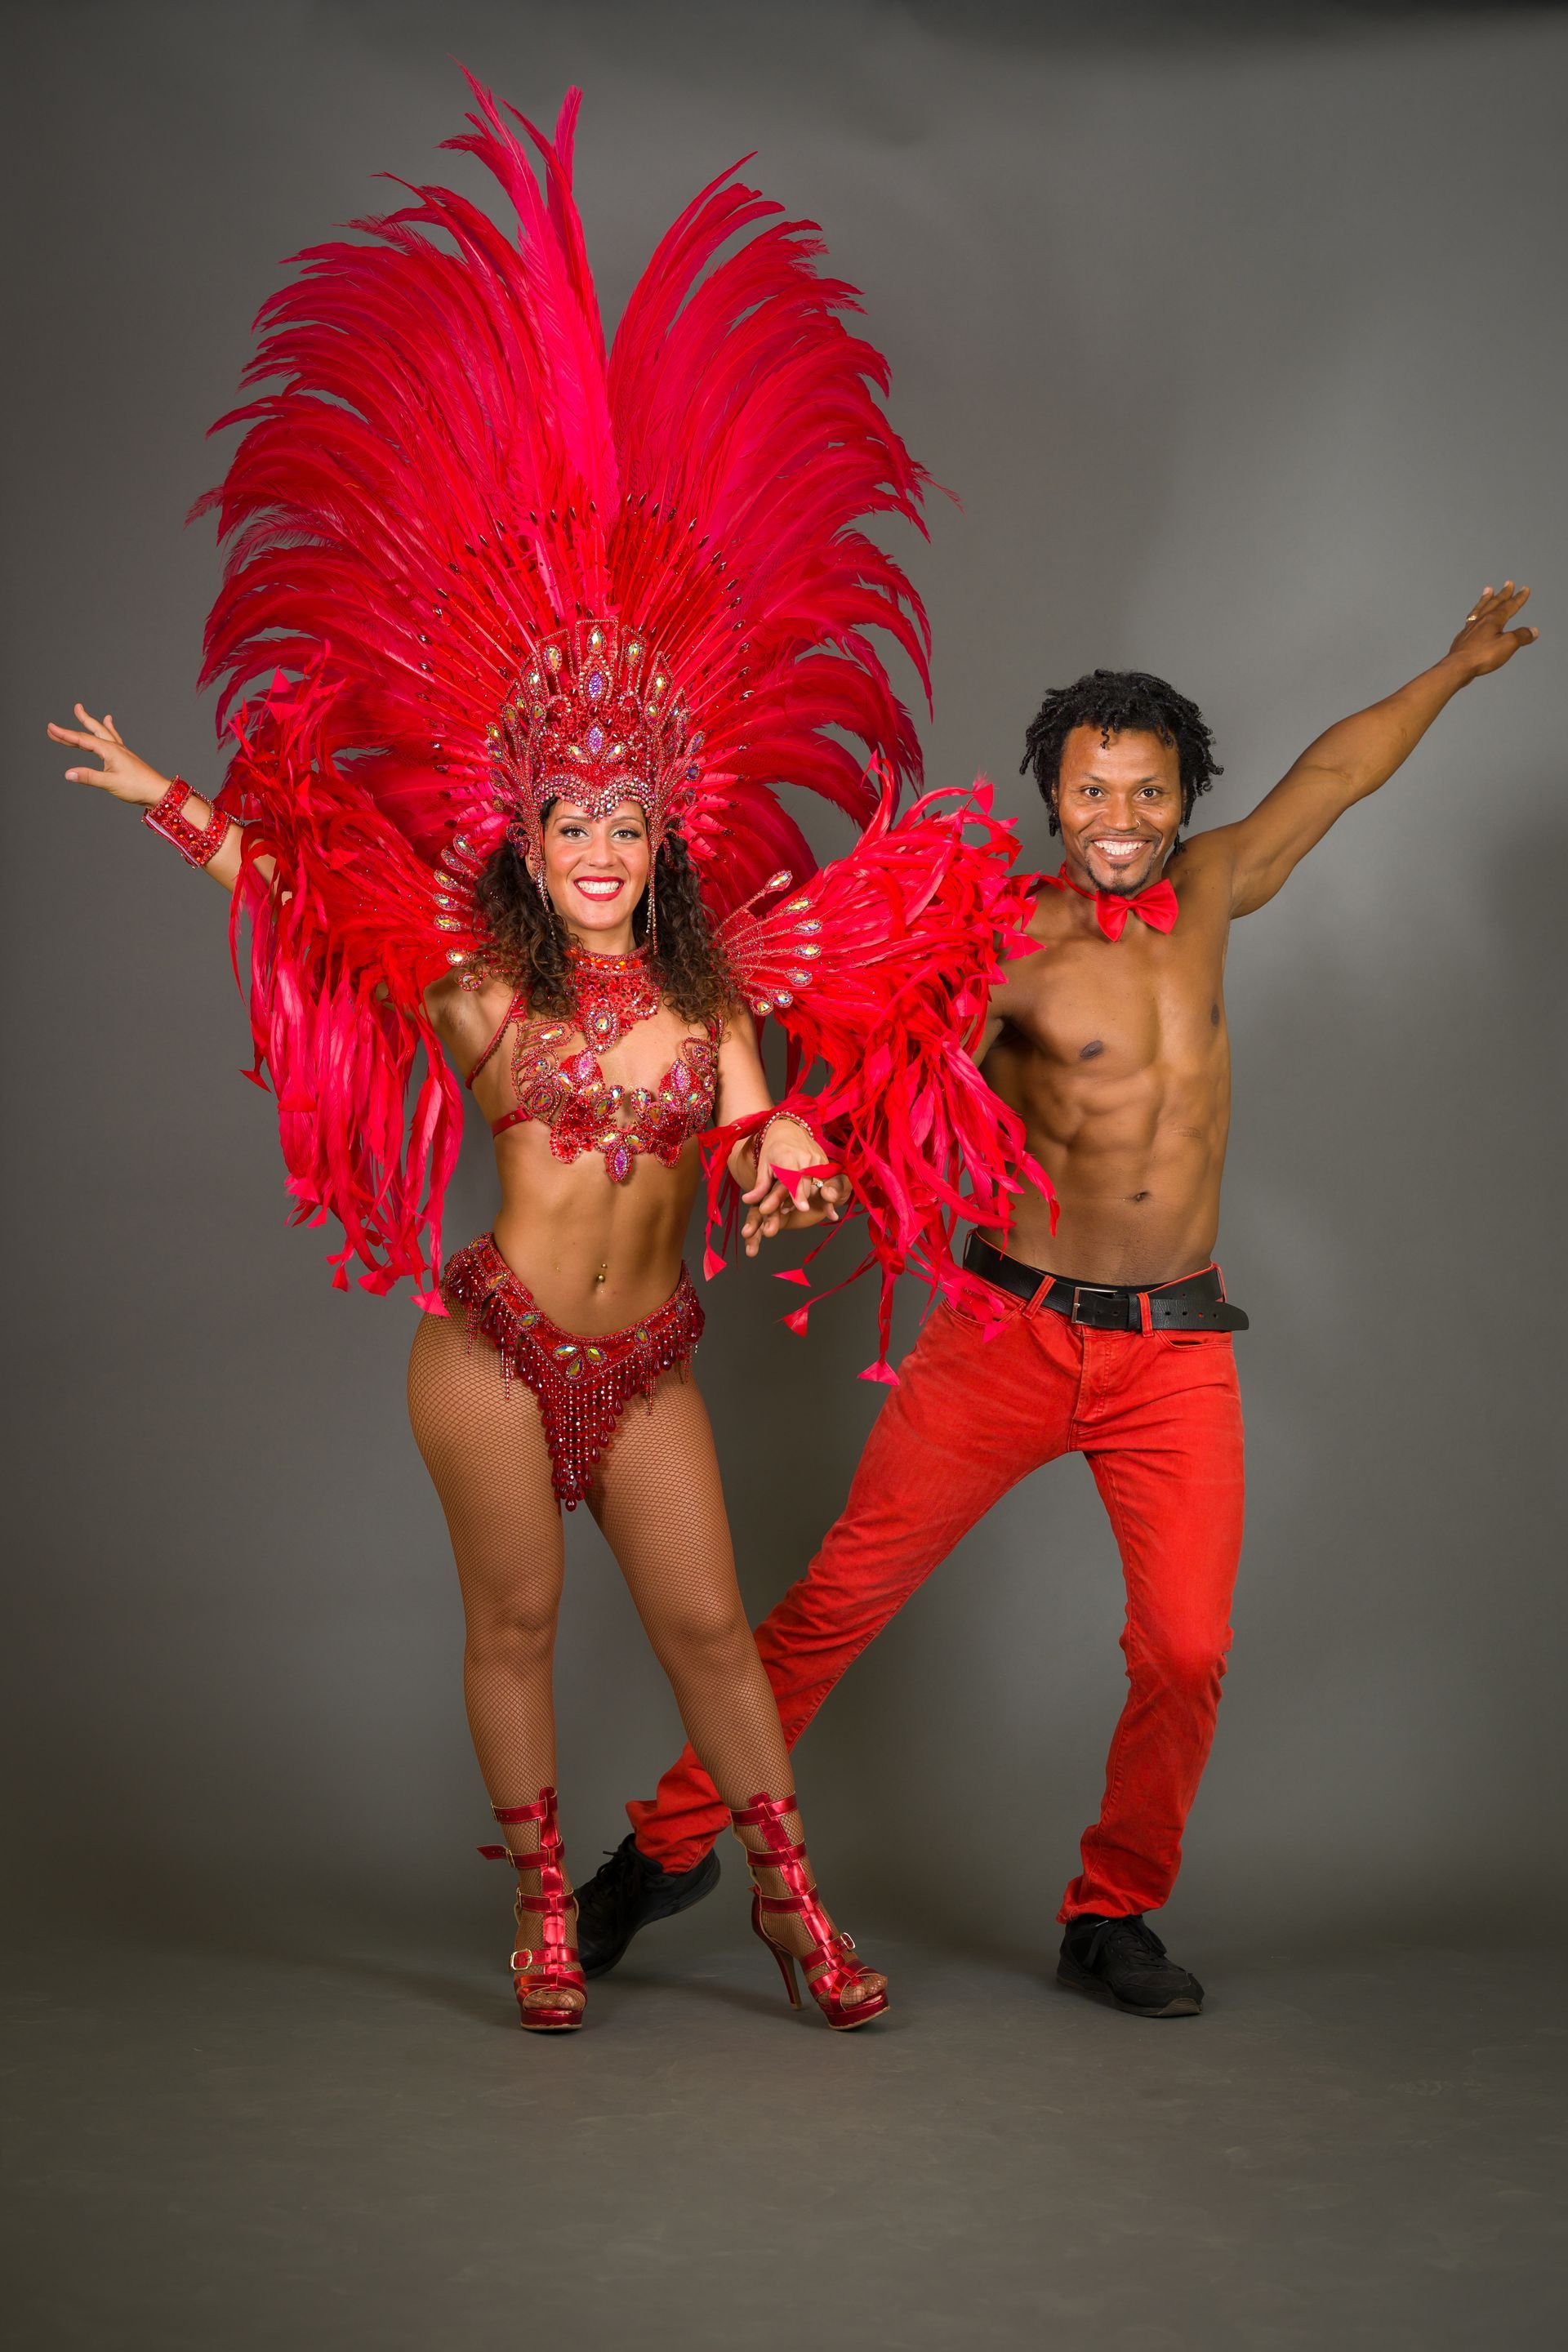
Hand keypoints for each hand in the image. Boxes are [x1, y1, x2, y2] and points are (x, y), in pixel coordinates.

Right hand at [47, 705, 170, 806]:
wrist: (157, 791)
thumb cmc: (137, 787)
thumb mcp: (110, 783)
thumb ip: (88, 777)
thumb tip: (68, 773)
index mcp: (109, 750)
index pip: (82, 740)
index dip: (64, 734)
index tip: (50, 728)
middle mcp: (115, 747)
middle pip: (93, 731)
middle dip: (80, 721)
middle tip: (71, 709)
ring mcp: (121, 751)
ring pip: (102, 732)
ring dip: (91, 723)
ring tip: (82, 713)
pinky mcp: (125, 756)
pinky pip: (113, 737)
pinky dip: (108, 729)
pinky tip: (109, 722)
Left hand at [740, 1117, 845, 1255]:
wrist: (789, 1129)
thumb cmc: (773, 1149)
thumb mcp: (764, 1166)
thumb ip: (760, 1186)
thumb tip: (747, 1201)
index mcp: (787, 1156)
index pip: (793, 1178)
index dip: (797, 1193)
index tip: (802, 1208)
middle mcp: (806, 1158)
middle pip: (805, 1187)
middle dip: (798, 1201)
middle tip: (784, 1209)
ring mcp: (818, 1160)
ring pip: (815, 1188)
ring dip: (805, 1198)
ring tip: (792, 1203)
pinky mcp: (826, 1163)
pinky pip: (824, 1183)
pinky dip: (820, 1195)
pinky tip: (824, 1209)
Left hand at [1445, 583, 1538, 683]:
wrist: (1457, 667)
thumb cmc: (1482, 656)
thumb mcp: (1508, 645)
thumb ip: (1521, 636)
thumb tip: (1533, 631)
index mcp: (1493, 620)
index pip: (1509, 606)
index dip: (1518, 598)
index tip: (1524, 589)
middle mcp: (1481, 620)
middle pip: (1494, 603)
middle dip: (1503, 593)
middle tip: (1508, 583)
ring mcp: (1470, 628)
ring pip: (1479, 609)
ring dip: (1486, 599)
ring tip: (1488, 590)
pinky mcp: (1462, 638)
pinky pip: (1470, 621)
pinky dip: (1474, 615)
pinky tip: (1473, 618)